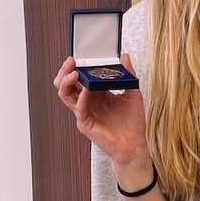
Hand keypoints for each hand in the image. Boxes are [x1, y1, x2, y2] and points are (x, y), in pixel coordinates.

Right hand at [52, 51, 146, 165]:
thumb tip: (125, 57)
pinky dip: (81, 98)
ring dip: (67, 82)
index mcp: (96, 93)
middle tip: (71, 61)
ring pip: (65, 94)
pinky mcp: (85, 123)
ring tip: (75, 73)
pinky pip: (78, 109)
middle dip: (65, 70)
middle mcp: (87, 101)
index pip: (79, 76)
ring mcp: (84, 112)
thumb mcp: (133, 93)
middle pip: (66, 83)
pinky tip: (87, 91)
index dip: (76, 66)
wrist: (134, 145)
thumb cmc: (132, 123)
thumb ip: (128, 74)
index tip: (79, 55)